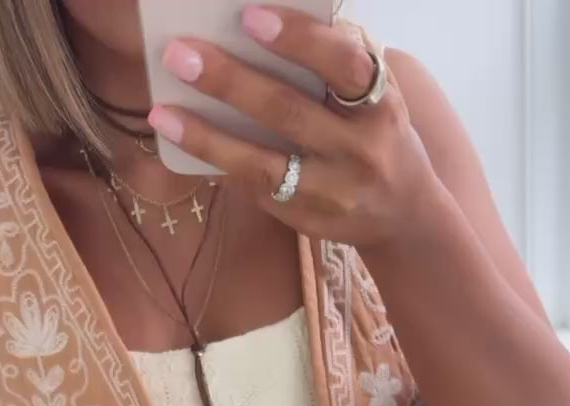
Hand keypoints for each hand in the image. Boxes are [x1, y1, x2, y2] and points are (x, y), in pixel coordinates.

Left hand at [148, 6, 437, 248]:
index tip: (249, 17)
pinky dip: (220, 166)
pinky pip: (257, 191)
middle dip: (231, 81)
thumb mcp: (376, 96)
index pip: (342, 65)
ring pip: (264, 165)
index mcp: (380, 105)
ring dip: (209, 137)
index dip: (298, 39)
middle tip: (181, 55)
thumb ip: (339, 63)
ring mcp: (333, 192)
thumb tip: (268, 27)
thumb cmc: (377, 135)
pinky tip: (186, 145)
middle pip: (289, 113)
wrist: (405, 217)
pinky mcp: (309, 221)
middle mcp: (360, 150)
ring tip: (164, 113)